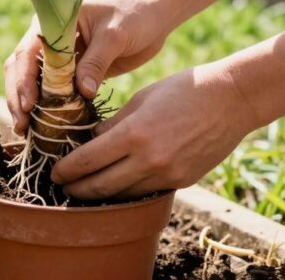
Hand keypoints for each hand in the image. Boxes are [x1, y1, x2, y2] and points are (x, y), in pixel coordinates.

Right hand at [4, 0, 171, 133]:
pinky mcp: (73, 72)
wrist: (154, 14)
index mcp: (52, 22)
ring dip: (28, 106)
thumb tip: (82, 92)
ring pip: (34, 83)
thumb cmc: (134, 14)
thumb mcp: (115, 36)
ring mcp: (60, 57)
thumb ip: (96, 62)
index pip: (28, 52)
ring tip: (26, 131)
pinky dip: (49, 108)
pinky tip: (46, 127)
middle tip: (21, 126)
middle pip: (22, 69)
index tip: (29, 105)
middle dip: (18, 97)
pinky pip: (55, 91)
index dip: (24, 80)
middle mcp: (49, 39)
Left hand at [50, 63, 253, 199]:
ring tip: (84, 189)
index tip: (54, 171)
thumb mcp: (140, 99)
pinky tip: (116, 186)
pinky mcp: (181, 181)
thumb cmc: (182, 90)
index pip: (87, 160)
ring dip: (100, 194)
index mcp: (134, 133)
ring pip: (122, 194)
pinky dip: (127, 191)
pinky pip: (145, 192)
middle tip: (62, 186)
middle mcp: (149, 159)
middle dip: (76, 188)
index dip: (66, 169)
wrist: (230, 100)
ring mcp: (167, 174)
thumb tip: (89, 142)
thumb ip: (113, 124)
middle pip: (101, 185)